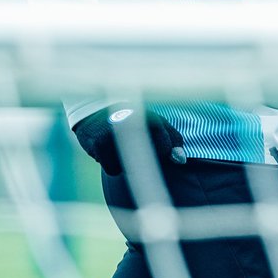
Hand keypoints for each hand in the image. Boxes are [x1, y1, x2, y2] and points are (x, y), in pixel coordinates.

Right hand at [72, 106, 186, 175]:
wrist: (95, 108)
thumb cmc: (132, 117)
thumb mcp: (156, 122)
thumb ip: (173, 139)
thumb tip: (181, 161)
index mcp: (150, 118)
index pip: (166, 149)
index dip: (161, 151)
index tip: (153, 142)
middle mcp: (132, 125)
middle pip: (147, 161)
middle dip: (143, 158)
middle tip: (134, 143)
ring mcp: (115, 135)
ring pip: (129, 168)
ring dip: (126, 162)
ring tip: (119, 144)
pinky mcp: (99, 144)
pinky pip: (112, 169)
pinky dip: (111, 164)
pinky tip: (108, 149)